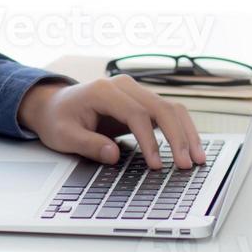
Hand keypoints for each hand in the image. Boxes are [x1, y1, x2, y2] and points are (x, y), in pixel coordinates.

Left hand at [17, 75, 206, 170]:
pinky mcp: (142, 101)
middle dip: (177, 137)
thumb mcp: (64, 136)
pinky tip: (191, 147)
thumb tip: (113, 155)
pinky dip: (182, 129)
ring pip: (171, 108)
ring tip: (197, 158)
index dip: (149, 140)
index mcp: (104, 91)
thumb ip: (88, 144)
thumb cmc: (58, 119)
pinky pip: (168, 112)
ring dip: (186, 132)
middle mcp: (124, 86)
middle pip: (160, 107)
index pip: (136, 114)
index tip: (157, 164)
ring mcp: (135, 92)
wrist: (55, 105)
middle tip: (187, 164)